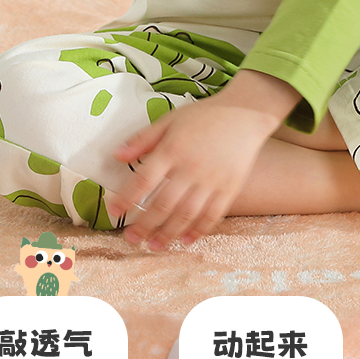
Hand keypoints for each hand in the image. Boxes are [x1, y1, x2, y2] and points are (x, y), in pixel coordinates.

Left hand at [109, 71, 298, 247]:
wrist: (246, 112)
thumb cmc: (204, 115)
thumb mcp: (170, 120)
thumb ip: (143, 139)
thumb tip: (116, 155)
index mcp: (173, 150)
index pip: (143, 180)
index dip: (126, 198)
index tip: (113, 211)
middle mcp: (191, 168)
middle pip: (163, 204)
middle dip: (144, 225)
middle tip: (131, 238)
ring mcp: (212, 180)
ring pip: (186, 214)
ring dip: (168, 233)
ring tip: (154, 246)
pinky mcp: (230, 188)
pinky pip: (212, 215)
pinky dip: (198, 230)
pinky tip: (186, 240)